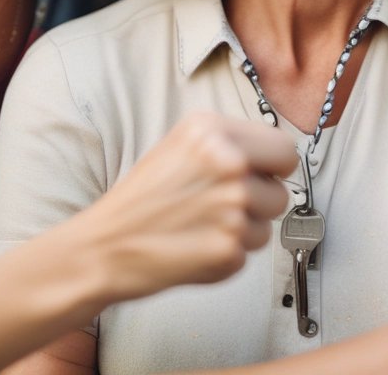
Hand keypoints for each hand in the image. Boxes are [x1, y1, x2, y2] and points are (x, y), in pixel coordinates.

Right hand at [72, 111, 294, 301]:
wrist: (103, 245)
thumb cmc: (142, 197)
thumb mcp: (183, 144)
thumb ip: (231, 143)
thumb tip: (274, 154)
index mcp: (213, 131)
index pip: (284, 148)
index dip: (274, 167)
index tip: (260, 176)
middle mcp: (227, 164)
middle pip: (280, 190)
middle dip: (260, 201)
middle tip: (223, 206)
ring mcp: (230, 208)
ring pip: (267, 225)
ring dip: (243, 230)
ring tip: (203, 225)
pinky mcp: (227, 249)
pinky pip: (248, 253)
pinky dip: (226, 255)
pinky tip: (196, 245)